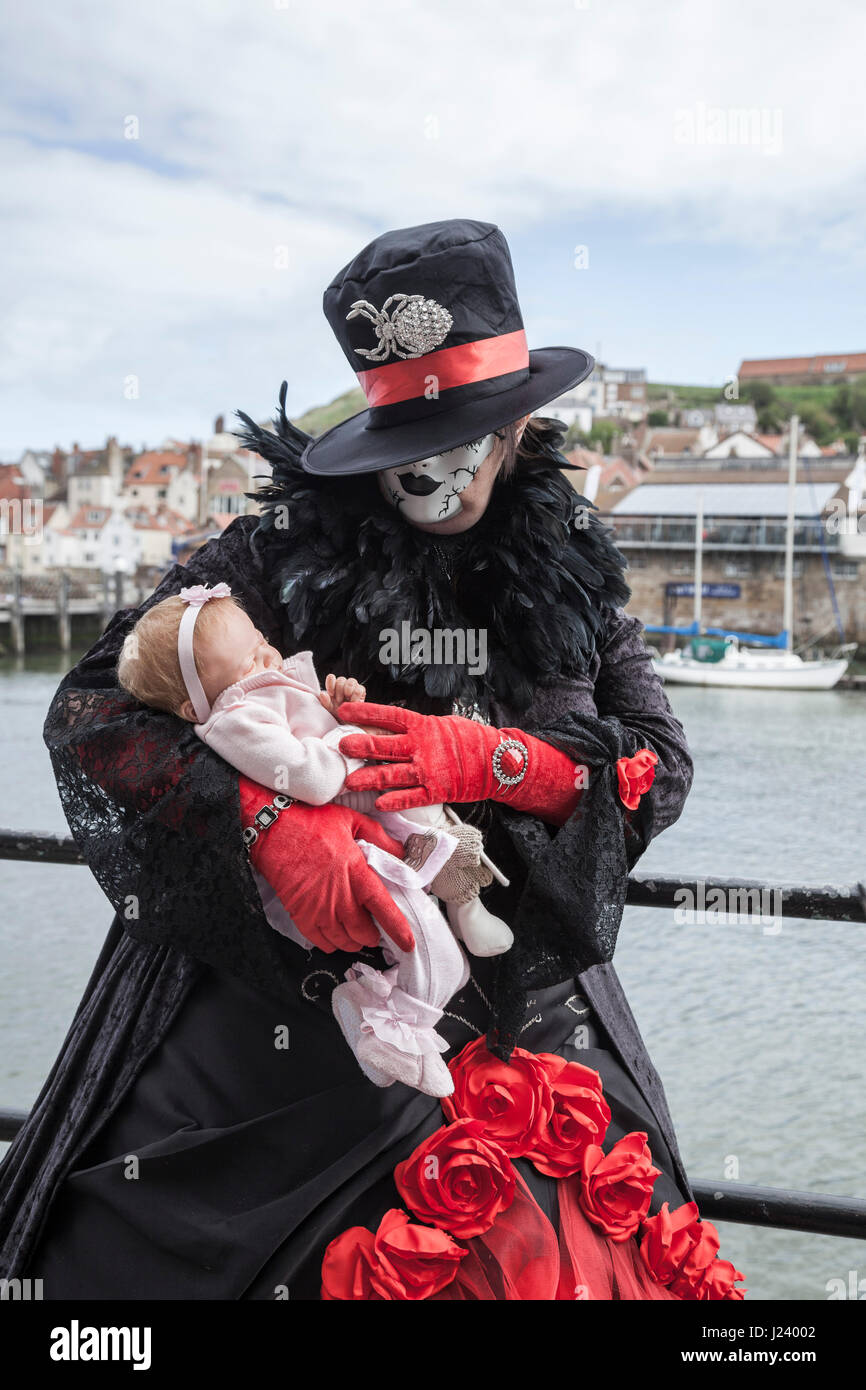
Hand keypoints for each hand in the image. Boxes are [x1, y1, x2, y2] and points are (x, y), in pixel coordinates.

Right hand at [238, 776, 414, 952]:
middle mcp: (340, 897)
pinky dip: (333, 944)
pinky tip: (336, 934)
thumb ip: (380, 839)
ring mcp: (319, 910)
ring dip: (355, 941)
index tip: (408, 943)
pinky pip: (322, 943)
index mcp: (357, 873)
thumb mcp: (352, 821)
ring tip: (357, 932)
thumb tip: (402, 852)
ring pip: (345, 942)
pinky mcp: (301, 916)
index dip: (399, 931)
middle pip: (365, 933)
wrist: (274, 830)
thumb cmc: (311, 823)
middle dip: (374, 935)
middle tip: (375, 927)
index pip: (385, 910)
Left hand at [317, 673, 365, 717]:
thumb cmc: (338, 713)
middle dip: (339, 691)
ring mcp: (353, 687)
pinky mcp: (361, 691)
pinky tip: (353, 703)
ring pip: (351, 681)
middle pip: (341, 679)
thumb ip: (325, 701)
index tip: (331, 693)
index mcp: (333, 687)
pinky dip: (355, 697)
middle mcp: (343, 685)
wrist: (349, 721)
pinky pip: (359, 689)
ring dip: (348, 692)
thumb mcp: (329, 709)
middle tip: (339, 701)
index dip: (331, 683)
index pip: (331, 678)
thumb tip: (322, 693)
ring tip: (347, 701)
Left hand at [335, 702, 580, 823]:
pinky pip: (411, 797)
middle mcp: (422, 747)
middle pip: (384, 746)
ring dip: (369, 778)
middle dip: (361, 745)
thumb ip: (415, 729)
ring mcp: (428, 771)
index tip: (344, 710)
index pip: (388, 716)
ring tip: (349, 781)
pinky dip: (394, 801)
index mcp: (422, 726)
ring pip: (392, 775)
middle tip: (340, 745)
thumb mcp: (440, 726)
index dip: (365, 712)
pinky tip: (378, 804)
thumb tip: (388, 728)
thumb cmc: (468, 740)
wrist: (498, 760)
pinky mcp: (437, 791)